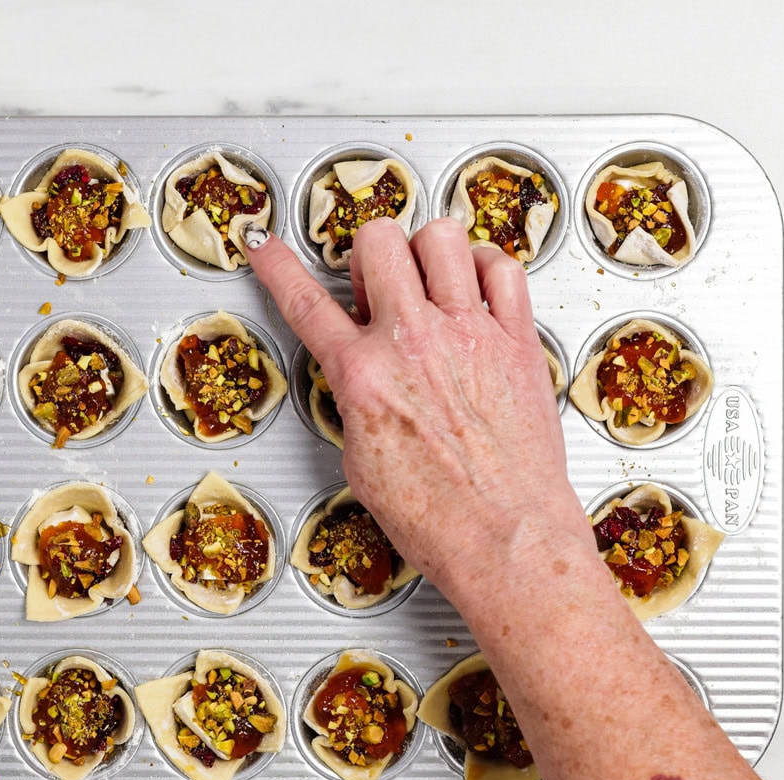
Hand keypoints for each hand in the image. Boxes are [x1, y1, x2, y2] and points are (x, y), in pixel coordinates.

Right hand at [244, 217, 586, 595]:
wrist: (504, 538)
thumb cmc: (441, 519)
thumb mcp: (362, 464)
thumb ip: (358, 402)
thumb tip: (364, 383)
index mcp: (364, 376)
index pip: (305, 302)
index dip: (277, 266)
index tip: (266, 247)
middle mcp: (414, 342)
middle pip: (378, 241)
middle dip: (369, 254)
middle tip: (376, 286)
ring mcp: (469, 334)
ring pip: (443, 236)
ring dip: (426, 251)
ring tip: (428, 281)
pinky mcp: (516, 341)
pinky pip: (504, 267)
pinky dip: (486, 265)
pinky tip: (477, 288)